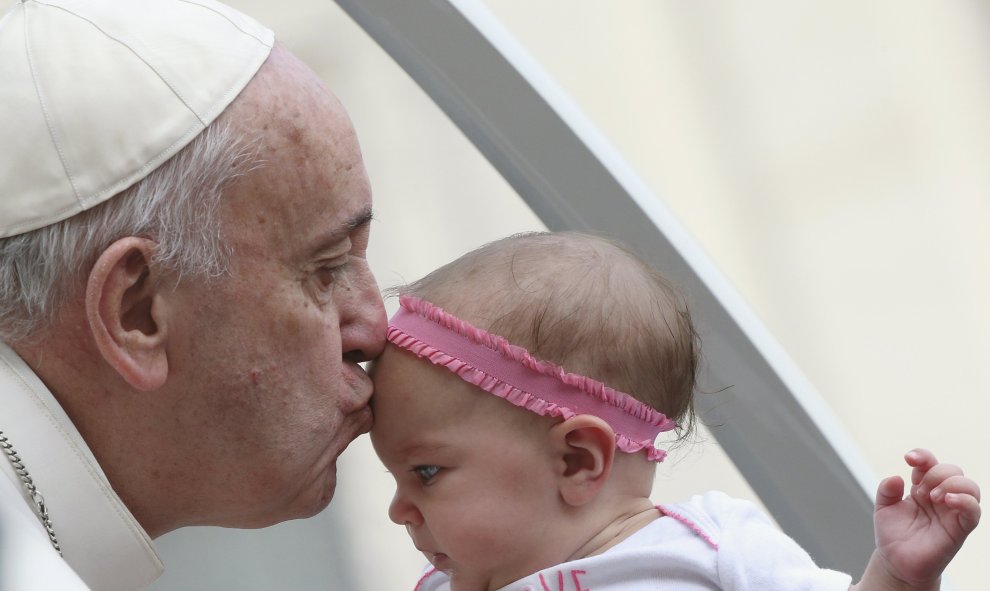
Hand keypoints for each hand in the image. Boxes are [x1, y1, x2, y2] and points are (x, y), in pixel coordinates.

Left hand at [872, 449, 980, 586]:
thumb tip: (896, 477)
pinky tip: (949, 500)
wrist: (896, 562)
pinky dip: (966, 501)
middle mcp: (940, 496)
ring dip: (951, 484)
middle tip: (919, 492)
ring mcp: (952, 512)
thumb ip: (886, 490)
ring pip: (970, 487)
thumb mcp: (883, 508)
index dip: (922, 456)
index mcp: (922, 487)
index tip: (908, 459)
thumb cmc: (893, 534)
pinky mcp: (960, 529)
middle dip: (936, 473)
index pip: (930, 463)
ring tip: (932, 497)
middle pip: (952, 470)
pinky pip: (974, 511)